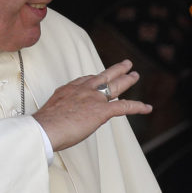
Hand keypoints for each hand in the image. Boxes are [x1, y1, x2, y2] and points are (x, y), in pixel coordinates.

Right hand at [33, 60, 152, 151]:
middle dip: (116, 70)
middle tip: (125, 65)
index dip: (95, 78)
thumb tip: (61, 122)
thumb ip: (60, 112)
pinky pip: (125, 106)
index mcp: (70, 89)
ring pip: (116, 85)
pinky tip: (147, 108)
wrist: (45, 128)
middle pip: (103, 76)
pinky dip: (138, 107)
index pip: (86, 80)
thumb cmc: (44, 125)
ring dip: (128, 79)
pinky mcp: (102, 110)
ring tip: (135, 75)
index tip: (99, 77)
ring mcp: (94, 98)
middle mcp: (84, 89)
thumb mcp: (51, 112)